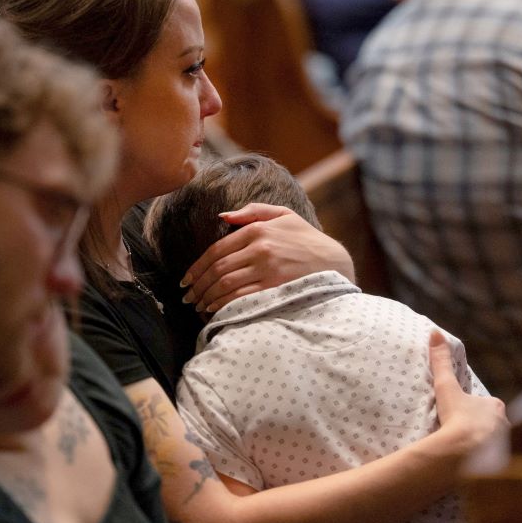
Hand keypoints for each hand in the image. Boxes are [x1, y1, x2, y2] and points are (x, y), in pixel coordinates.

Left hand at [180, 203, 354, 311]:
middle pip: (217, 269)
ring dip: (207, 297)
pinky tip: (216, 311)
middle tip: (187, 296)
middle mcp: (260, 248)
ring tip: (199, 306)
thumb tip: (222, 216)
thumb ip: (252, 211)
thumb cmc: (306, 238)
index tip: (186, 280)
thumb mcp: (283, 215)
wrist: (335, 261)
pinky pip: (241, 298)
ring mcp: (267, 269)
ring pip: (226, 285)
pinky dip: (223, 306)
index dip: (196, 268)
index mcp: (257, 230)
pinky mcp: (274, 288)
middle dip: (198, 286)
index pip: (216, 251)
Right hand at [429, 332, 507, 452]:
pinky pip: (493, 460)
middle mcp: (505, 424)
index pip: (486, 405)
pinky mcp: (501, 463)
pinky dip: (485, 461)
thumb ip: (441, 362)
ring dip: (483, 445)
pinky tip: (473, 465)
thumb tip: (435, 333)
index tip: (461, 415)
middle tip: (462, 433)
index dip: (474, 409)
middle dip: (481, 427)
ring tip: (466, 452)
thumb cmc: (457, 417)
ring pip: (494, 442)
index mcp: (495, 405)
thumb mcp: (446, 387)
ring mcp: (505, 445)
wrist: (464, 452)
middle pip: (492, 423)